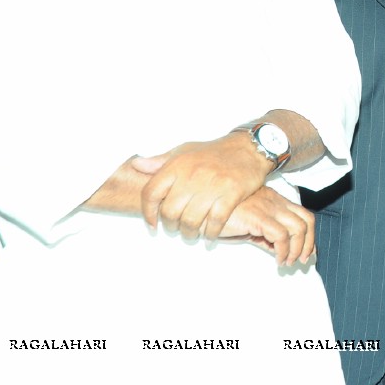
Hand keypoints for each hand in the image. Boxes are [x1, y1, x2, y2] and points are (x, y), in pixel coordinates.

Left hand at [134, 131, 272, 239]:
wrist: (248, 148)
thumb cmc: (214, 152)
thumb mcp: (184, 151)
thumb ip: (159, 162)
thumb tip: (135, 165)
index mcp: (177, 165)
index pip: (151, 193)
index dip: (148, 212)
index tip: (152, 223)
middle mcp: (192, 175)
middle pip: (170, 212)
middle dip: (171, 226)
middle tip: (176, 229)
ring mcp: (212, 185)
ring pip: (191, 220)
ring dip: (189, 233)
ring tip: (191, 234)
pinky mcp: (231, 194)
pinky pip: (216, 221)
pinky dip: (210, 233)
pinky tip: (209, 237)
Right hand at [219, 188, 315, 265]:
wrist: (200, 210)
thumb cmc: (222, 218)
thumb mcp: (249, 226)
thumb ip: (266, 234)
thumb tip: (279, 250)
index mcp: (274, 200)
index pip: (303, 214)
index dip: (310, 235)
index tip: (307, 253)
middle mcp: (275, 201)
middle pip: (307, 220)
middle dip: (309, 243)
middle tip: (301, 261)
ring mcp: (267, 207)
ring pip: (298, 228)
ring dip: (297, 249)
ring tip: (287, 262)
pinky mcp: (258, 217)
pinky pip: (281, 235)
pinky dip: (283, 251)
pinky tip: (276, 259)